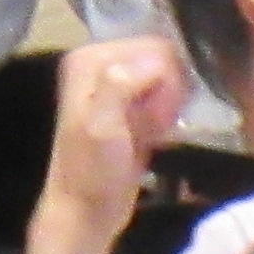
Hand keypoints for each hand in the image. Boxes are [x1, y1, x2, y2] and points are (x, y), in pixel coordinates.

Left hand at [30, 35, 193, 253]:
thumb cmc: (91, 168)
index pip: (152, 46)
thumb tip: (149, 59)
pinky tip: (153, 136)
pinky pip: (165, 101)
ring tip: (150, 131)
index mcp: (88, 59)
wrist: (86, 207)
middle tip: (151, 122)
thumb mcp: (102, 125)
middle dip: (167, 93)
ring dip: (167, 108)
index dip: (164, 77)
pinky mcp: (130, 107)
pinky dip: (166, 118)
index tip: (153, 107)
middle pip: (162, 60)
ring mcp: (115, 86)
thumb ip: (118, 86)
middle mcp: (99, 65)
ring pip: (167, 81)